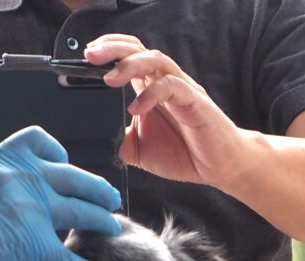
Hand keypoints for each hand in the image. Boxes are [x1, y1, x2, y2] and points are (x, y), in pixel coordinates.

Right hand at [0, 126, 121, 260]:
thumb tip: (15, 193)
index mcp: (3, 158)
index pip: (44, 143)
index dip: (62, 157)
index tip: (67, 169)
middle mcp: (22, 176)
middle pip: (74, 178)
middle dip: (98, 190)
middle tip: (110, 200)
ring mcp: (31, 207)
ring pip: (82, 211)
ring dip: (102, 223)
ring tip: (112, 231)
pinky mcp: (32, 242)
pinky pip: (70, 256)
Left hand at [85, 35, 246, 189]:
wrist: (218, 167)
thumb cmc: (183, 154)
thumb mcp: (140, 152)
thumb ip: (121, 142)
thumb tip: (103, 143)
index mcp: (150, 90)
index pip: (129, 56)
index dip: (109, 50)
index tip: (86, 55)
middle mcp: (165, 83)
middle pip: (139, 50)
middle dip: (113, 49)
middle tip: (91, 55)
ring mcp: (181, 90)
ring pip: (156, 61)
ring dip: (130, 65)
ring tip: (109, 79)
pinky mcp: (195, 102)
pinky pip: (173, 87)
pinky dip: (152, 94)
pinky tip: (136, 108)